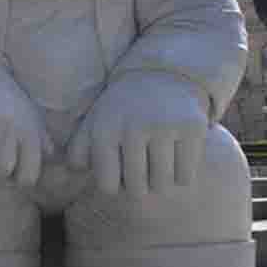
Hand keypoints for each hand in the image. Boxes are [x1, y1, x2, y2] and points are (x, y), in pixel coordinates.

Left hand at [68, 72, 209, 196]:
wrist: (162, 77)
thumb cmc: (122, 110)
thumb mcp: (93, 124)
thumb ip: (78, 152)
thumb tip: (74, 173)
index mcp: (104, 130)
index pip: (108, 186)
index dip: (114, 185)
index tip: (118, 172)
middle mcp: (133, 127)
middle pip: (136, 189)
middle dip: (138, 186)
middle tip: (141, 169)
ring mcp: (165, 127)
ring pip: (162, 186)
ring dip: (160, 183)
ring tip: (157, 165)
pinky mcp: (192, 128)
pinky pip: (185, 177)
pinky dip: (181, 175)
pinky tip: (175, 158)